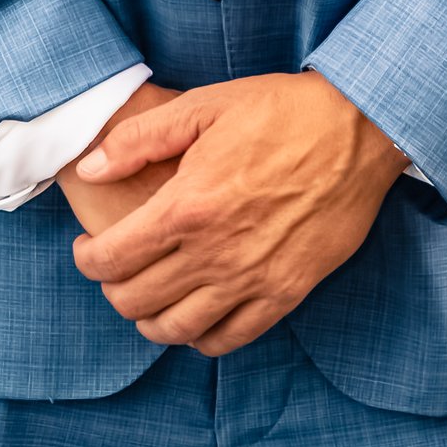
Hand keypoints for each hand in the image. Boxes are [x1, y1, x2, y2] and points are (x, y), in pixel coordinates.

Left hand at [69, 71, 404, 355]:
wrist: (359, 129)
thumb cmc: (281, 111)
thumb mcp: (203, 106)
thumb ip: (139, 140)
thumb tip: (91, 168)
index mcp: (188, 205)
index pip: (112, 259)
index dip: (87, 260)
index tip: (89, 249)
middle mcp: (214, 252)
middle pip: (136, 301)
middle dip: (114, 289)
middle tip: (117, 268)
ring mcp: (252, 278)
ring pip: (176, 330)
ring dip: (150, 319)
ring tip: (150, 295)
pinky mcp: (285, 294)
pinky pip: (228, 340)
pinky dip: (200, 337)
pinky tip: (196, 314)